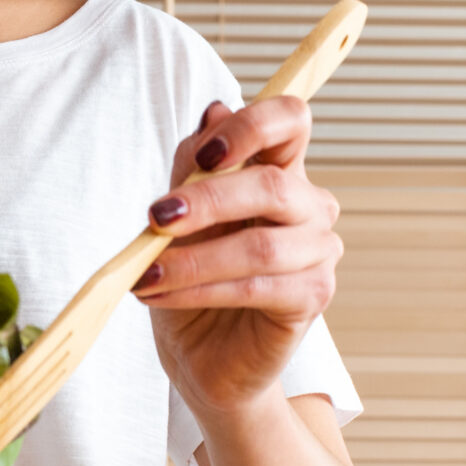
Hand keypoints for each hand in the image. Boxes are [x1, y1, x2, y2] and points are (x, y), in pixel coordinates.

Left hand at [138, 96, 343, 416]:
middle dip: (206, 200)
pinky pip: (256, 287)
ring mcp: (318, 253)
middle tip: (154, 219)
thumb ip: (193, 167)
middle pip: (272, 185)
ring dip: (193, 259)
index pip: (292, 121)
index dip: (252, 126)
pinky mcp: (313, 298)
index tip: (202, 155)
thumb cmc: (194, 278)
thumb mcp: (179, 216)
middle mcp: (310, 207)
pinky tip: (160, 294)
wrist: (202, 355)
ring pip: (260, 245)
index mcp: (281, 172)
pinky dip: (200, 289)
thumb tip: (213, 110)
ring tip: (146, 273)